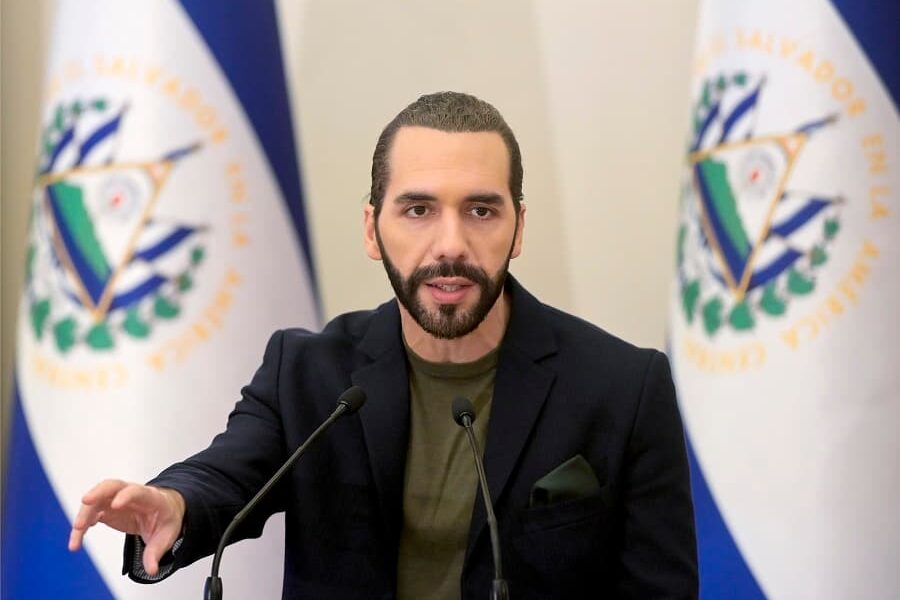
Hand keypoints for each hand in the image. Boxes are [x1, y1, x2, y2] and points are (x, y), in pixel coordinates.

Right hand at [68, 479, 185, 575]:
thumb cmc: (165, 519)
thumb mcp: (167, 536)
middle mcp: (132, 494)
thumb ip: (156, 552)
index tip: (116, 505)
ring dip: (85, 513)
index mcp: (151, 498)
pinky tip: (78, 534)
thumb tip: (151, 570)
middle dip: (98, 492)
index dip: (127, 496)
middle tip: (86, 500)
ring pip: (97, 500)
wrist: (163, 511)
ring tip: (77, 531)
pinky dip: (83, 523)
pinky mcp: (107, 509)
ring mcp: (117, 499)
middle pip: (112, 486)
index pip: (138, 492)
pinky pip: (92, 513)